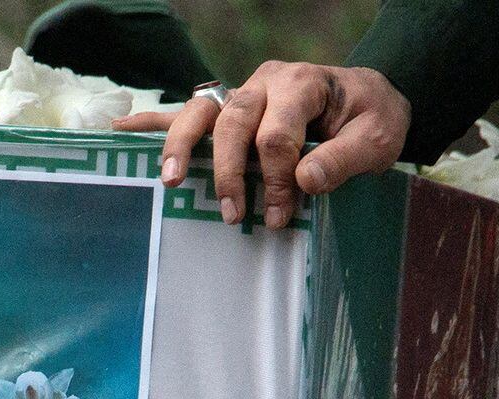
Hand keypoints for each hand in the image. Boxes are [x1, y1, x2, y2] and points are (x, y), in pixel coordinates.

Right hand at [114, 61, 410, 227]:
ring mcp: (242, 94)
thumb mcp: (379, 137)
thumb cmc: (372, 120)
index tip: (283, 214)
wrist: (367, 100)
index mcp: (303, 84)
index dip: (277, 177)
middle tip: (235, 215)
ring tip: (168, 181)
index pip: (278, 132)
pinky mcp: (229, 110)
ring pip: (200, 112)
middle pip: (232, 121)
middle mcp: (265, 83)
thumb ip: (346, 157)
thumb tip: (304, 180)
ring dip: (181, 146)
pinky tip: (119, 132)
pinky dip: (152, 122)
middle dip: (230, 171)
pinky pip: (186, 112)